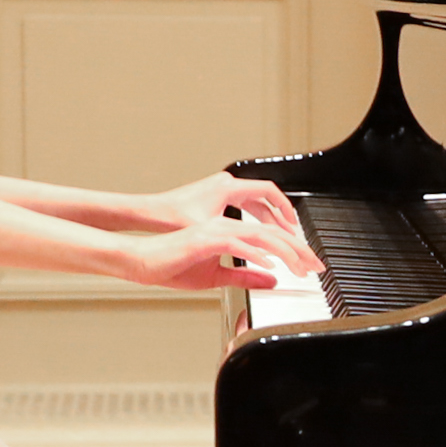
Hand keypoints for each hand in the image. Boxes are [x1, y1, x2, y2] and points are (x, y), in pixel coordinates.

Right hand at [120, 209, 322, 291]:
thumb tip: (271, 279)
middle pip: (272, 234)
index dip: (294, 250)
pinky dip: (256, 253)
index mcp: (230, 232)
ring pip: (260, 236)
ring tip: (300, 266)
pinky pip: (237, 243)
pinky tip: (271, 264)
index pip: (270, 238)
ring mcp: (216, 230)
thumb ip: (245, 275)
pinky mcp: (205, 238)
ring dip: (284, 251)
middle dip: (298, 250)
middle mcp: (226, 226)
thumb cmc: (172, 267)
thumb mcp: (217, 277)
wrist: (143, 264)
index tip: (311, 265)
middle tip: (316, 266)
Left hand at [152, 170, 304, 236]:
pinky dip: (254, 217)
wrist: (151, 212)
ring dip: (269, 218)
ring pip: (254, 202)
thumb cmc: (171, 218)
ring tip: (281, 235)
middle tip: (293, 233)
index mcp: (228, 188)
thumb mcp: (210, 235)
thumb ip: (238, 245)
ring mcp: (220, 188)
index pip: (268, 192)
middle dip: (281, 217)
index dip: (285, 208)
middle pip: (265, 197)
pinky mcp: (215, 195)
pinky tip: (259, 232)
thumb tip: (261, 262)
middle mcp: (226, 184)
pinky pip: (243, 204)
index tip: (294, 224)